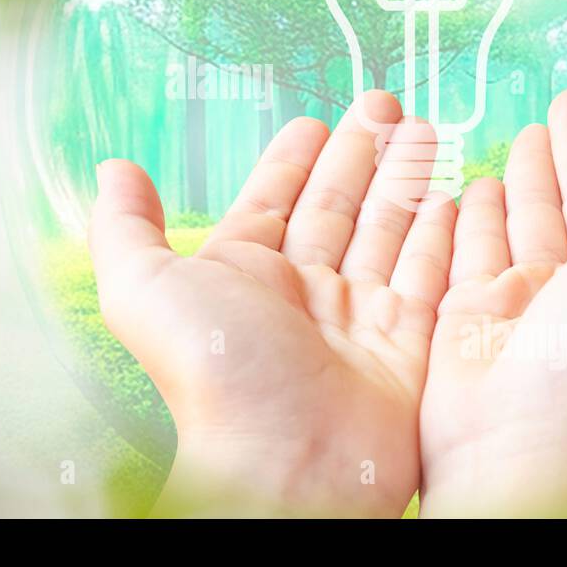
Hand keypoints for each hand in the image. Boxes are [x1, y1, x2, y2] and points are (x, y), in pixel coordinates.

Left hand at [90, 91, 454, 516]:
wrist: (285, 463)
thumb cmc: (213, 374)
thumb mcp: (144, 289)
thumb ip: (126, 226)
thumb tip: (113, 169)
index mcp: (243, 275)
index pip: (273, 201)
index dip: (292, 161)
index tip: (314, 122)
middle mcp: (302, 293)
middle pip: (338, 207)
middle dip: (362, 154)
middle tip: (386, 103)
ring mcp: (359, 318)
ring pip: (388, 231)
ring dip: (405, 180)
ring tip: (426, 129)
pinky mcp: (409, 343)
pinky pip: (430, 275)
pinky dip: (443, 236)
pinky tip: (454, 195)